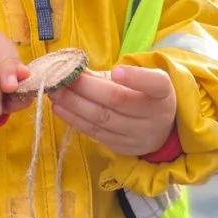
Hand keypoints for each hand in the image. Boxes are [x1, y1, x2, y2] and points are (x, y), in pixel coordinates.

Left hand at [48, 61, 180, 157]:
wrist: (161, 131)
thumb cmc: (144, 95)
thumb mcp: (139, 79)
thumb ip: (111, 75)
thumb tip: (75, 70)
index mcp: (163, 91)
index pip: (154, 83)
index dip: (135, 77)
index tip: (115, 70)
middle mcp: (154, 115)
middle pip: (117, 100)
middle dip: (85, 88)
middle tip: (61, 78)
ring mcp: (138, 135)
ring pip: (102, 119)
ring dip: (74, 105)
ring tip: (55, 93)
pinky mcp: (122, 148)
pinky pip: (96, 134)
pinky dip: (75, 121)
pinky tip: (60, 109)